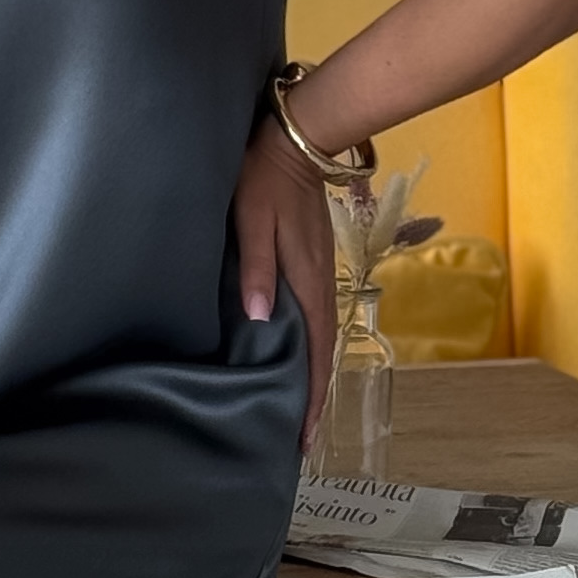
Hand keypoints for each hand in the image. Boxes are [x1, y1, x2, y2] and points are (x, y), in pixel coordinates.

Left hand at [233, 115, 338, 455]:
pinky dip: (314, 348)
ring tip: (302, 410)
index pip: (317, 349)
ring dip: (315, 375)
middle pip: (326, 351)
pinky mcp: (314, 264)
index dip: (311, 394)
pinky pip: (318, 318)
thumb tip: (259, 318)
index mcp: (308, 278)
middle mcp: (321, 282)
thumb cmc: (265, 178)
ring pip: (323, 337)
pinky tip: (300, 358)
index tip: (304, 433)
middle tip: (301, 438)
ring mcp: (321, 273)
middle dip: (315, 396)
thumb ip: (257, 267)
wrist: (298, 140)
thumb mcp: (252, 220)